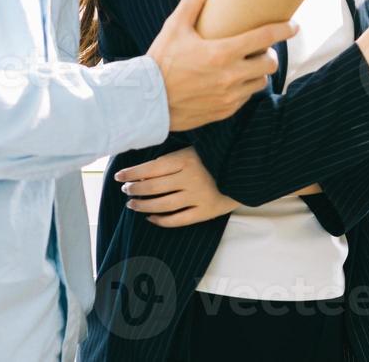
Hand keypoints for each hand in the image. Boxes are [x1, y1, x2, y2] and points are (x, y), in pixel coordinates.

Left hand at [116, 147, 237, 227]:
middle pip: (153, 187)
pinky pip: (178, 220)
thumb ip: (174, 157)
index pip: (151, 168)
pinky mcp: (206, 211)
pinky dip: (161, 221)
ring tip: (132, 204)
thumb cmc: (218, 157)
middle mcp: (191, 178)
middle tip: (126, 190)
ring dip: (143, 206)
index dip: (132, 173)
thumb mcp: (197, 148)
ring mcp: (198, 196)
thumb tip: (142, 169)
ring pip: (162, 205)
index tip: (119, 176)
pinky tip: (151, 218)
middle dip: (134, 189)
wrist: (248, 171)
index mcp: (187, 158)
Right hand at [147, 0, 296, 131]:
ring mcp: (230, 96)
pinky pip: (246, 97)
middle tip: (261, 47)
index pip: (265, 38)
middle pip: (270, 63)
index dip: (284, 30)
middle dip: (270, 53)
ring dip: (258, 71)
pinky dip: (244, 87)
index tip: (294, 26)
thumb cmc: (160, 62)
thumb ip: (192, 1)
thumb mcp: (173, 27)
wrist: (145, 102)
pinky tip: (234, 80)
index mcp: (222, 53)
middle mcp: (231, 76)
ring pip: (260, 82)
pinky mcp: (225, 111)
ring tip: (247, 63)